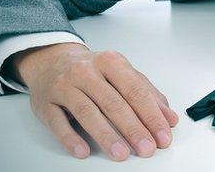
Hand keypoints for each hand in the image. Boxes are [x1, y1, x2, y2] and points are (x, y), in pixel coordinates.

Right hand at [10, 42, 178, 159]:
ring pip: (87, 112)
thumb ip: (146, 93)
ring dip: (106, 135)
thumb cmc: (92, 70)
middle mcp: (87, 72)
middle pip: (113, 103)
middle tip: (147, 147)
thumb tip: (169, 118)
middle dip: (133, 128)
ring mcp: (64, 86)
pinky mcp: (45, 103)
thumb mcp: (121, 73)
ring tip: (121, 153)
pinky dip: (70, 138)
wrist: (51, 61)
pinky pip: (58, 122)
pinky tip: (83, 151)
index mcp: (111, 62)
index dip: (151, 114)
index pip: (136, 90)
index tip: (163, 134)